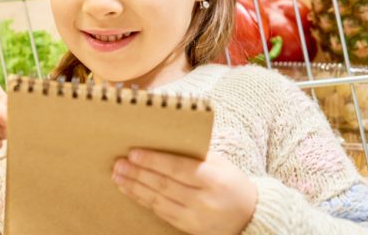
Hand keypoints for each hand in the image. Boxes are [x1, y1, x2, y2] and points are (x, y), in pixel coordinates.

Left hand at [113, 149, 256, 234]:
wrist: (249, 217)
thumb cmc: (230, 182)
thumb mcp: (220, 163)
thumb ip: (194, 154)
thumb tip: (161, 140)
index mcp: (214, 179)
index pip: (179, 168)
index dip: (154, 161)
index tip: (133, 153)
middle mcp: (204, 200)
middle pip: (165, 185)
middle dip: (138, 174)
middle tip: (118, 163)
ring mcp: (196, 217)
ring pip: (159, 201)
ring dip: (135, 187)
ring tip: (118, 176)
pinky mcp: (188, 228)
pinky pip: (161, 213)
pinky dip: (143, 200)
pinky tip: (130, 191)